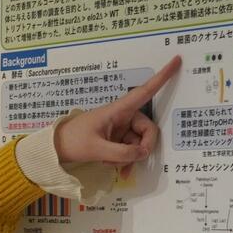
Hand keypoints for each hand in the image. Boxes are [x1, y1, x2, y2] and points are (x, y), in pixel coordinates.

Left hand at [53, 56, 181, 176]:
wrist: (55, 148)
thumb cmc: (73, 141)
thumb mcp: (96, 148)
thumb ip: (121, 153)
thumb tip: (142, 154)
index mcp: (118, 109)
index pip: (145, 91)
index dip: (162, 77)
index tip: (176, 60)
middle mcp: (123, 116)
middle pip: (148, 129)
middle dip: (143, 147)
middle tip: (132, 161)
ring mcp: (121, 129)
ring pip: (139, 143)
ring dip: (130, 158)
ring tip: (112, 165)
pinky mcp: (117, 140)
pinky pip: (131, 151)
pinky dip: (127, 161)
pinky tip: (119, 171)